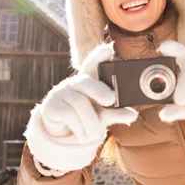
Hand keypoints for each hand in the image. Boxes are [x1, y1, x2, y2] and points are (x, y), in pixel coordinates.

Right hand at [24, 43, 138, 170]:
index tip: (108, 49)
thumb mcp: (102, 114)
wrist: (62, 132)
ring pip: (81, 104)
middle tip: (111, 99)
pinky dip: (79, 129)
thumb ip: (116, 113)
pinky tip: (81, 135)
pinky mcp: (51, 106)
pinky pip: (70, 116)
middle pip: (87, 82)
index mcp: (88, 81)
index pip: (92, 64)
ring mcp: (61, 93)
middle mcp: (74, 83)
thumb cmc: (85, 117)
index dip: (99, 56)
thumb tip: (133, 115)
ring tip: (94, 134)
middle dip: (100, 90)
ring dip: (91, 124)